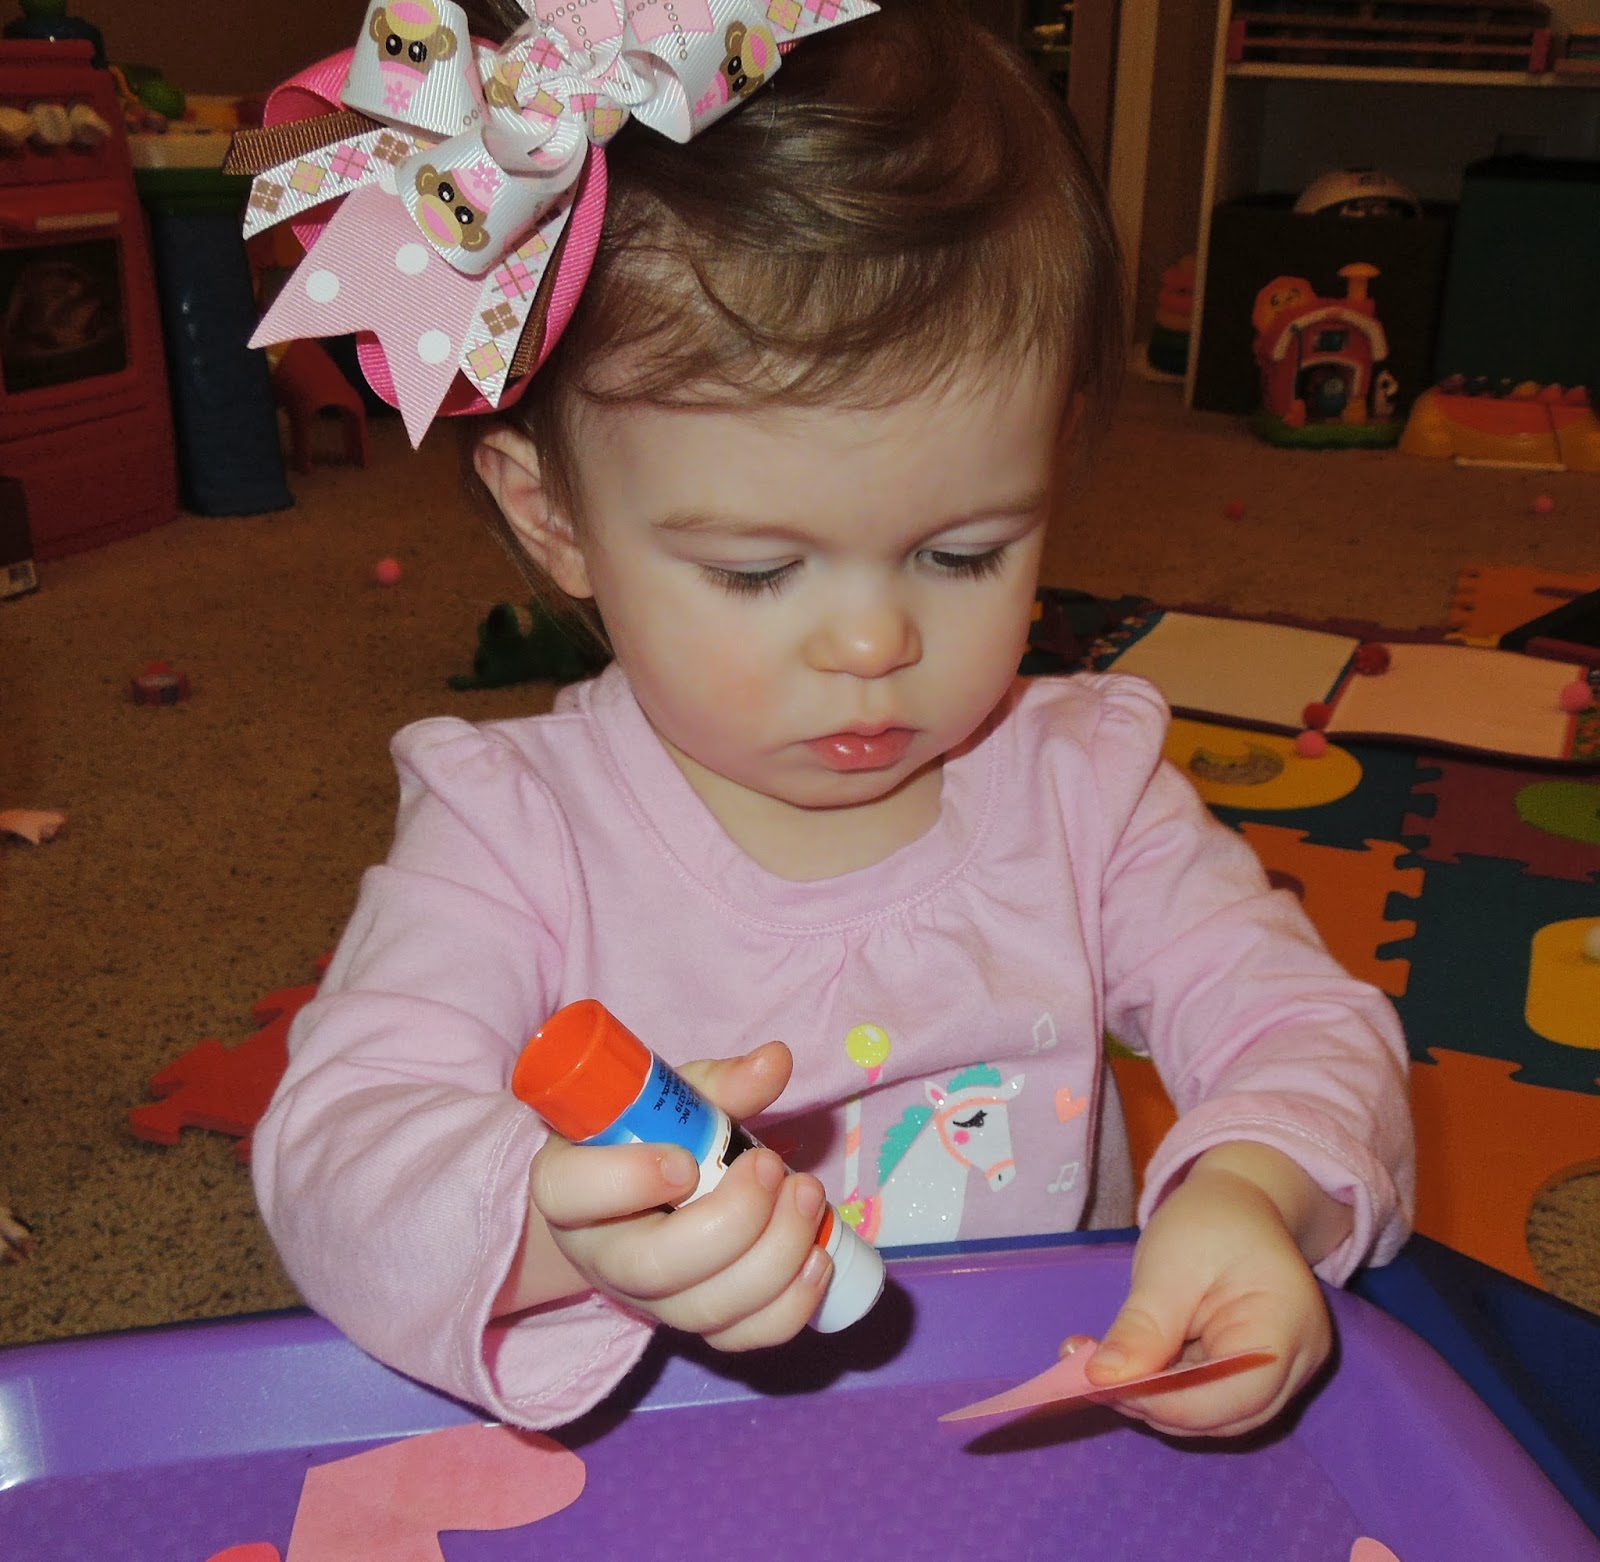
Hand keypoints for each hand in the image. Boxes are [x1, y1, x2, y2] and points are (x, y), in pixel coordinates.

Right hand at [516, 1041, 834, 1350]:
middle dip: (730, 1221)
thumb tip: (775, 1061)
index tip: (686, 1158)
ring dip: (773, 1257)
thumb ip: (720, 1083)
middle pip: (650, 1267)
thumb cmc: (651, 1136)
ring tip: (808, 1196)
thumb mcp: (673, 1098)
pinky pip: (738, 1340)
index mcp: (570, 1182)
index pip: (571, 1193)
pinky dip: (788, 1307)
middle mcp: (601, 1253)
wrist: (642, 1193)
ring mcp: (649, 1299)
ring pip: (702, 1308)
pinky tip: (817, 1259)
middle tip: (771, 1166)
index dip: (628, 1180)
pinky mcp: (694, 1324)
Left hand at [1079, 1144, 1340, 1436]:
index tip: (1103, 1387)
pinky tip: (1128, 1367)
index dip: (1168, 1402)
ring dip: (1157, 1401)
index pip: (1233, 1394)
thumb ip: (1142, 1328)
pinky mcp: (1258, 1374)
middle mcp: (1298, 1362)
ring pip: (1215, 1414)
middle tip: (1089, 1378)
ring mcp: (1284, 1373)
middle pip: (1225, 1413)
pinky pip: (1212, 1398)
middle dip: (1156, 1404)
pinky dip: (1168, 1390)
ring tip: (1102, 1370)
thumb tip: (1103, 1380)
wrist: (1239, 1201)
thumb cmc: (1209, 1222)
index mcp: (1287, 1327)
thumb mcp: (1168, 1265)